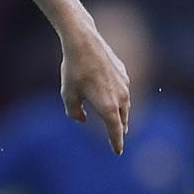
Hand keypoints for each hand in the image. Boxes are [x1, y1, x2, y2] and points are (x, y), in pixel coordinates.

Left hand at [61, 22, 129, 153]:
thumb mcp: (68, 95)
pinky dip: (120, 98)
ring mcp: (124, 84)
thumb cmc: (74, 70)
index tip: (118, 152)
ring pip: (125, 105)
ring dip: (121, 114)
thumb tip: (82, 119)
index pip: (115, 131)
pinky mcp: (123, 72)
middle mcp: (121, 97)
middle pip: (122, 119)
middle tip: (118, 138)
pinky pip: (123, 90)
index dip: (116, 143)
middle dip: (119, 129)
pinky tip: (113, 97)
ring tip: (119, 120)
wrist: (84, 42)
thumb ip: (74, 113)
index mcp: (108, 107)